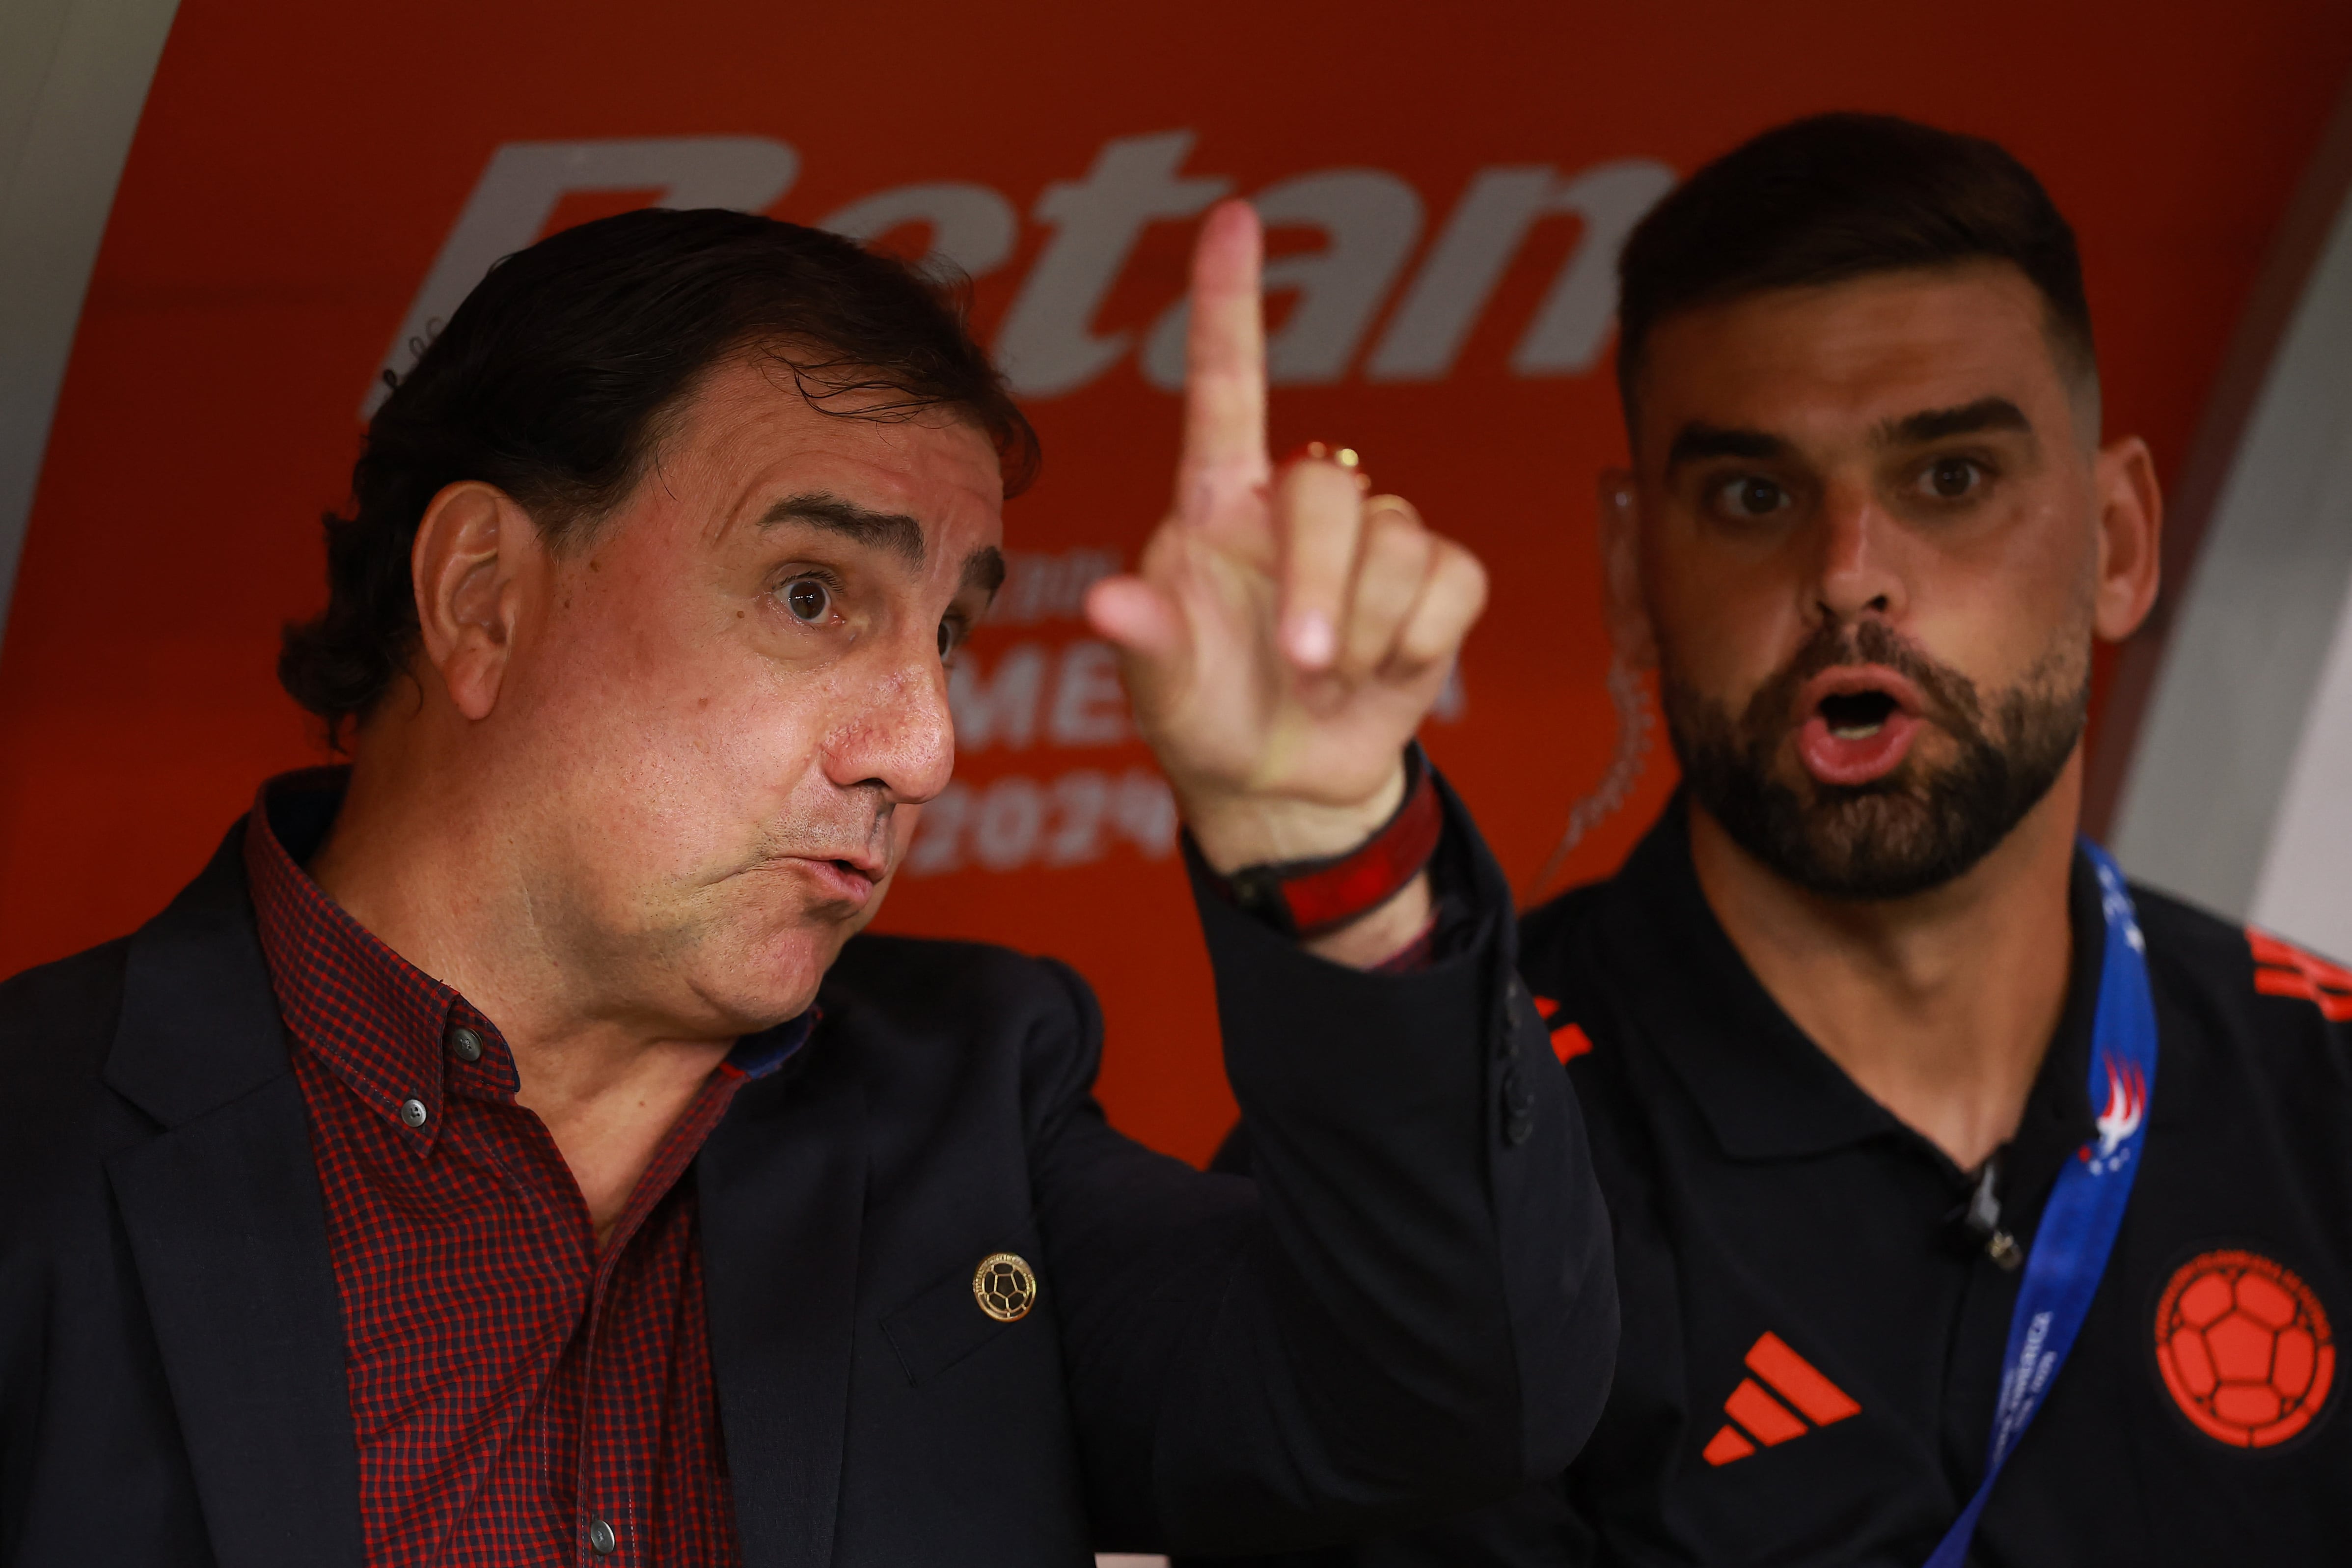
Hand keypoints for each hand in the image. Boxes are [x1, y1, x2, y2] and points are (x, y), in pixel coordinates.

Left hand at [1085, 201, 1487, 878]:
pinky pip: (1453, 580)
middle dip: (1324, 581)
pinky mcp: (1434, 586)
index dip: (1231, 303)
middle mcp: (1294, 507)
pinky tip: (1383, 671)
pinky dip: (1420, 641)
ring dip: (1366, 628)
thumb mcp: (1160, 690)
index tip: (1234, 217)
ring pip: (1398, 539)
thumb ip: (1144, 642)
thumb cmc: (1204, 717)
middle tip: (1306, 664)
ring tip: (1328, 680)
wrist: (1280, 787)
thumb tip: (1107, 604)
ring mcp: (1371, 543)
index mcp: (1216, 507)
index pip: (1226, 387)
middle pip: (1331, 486)